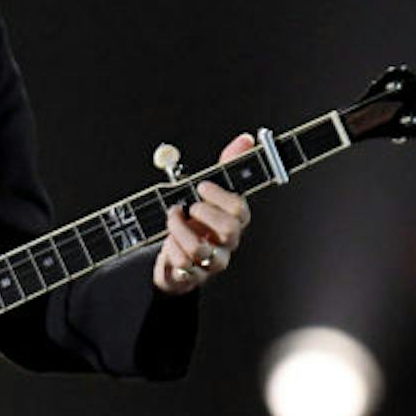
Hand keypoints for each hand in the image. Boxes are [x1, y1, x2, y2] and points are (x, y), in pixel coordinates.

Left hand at [153, 133, 254, 295]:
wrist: (177, 262)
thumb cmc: (196, 223)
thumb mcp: (208, 193)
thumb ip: (226, 166)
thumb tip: (246, 139)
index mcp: (235, 221)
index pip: (241, 210)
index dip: (219, 196)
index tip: (201, 187)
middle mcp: (228, 243)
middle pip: (230, 231)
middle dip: (203, 214)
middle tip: (188, 207)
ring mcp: (212, 262)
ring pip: (201, 249)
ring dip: (179, 230)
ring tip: (172, 220)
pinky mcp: (194, 276)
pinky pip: (183, 264)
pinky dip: (171, 249)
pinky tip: (169, 242)